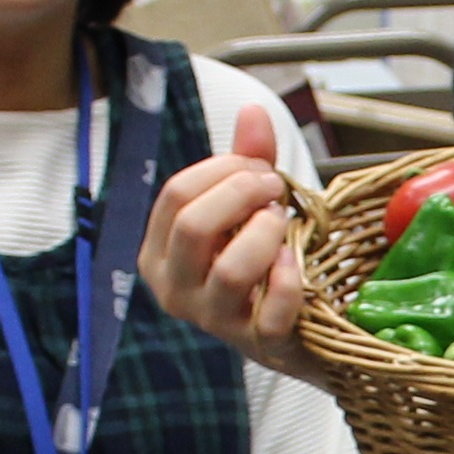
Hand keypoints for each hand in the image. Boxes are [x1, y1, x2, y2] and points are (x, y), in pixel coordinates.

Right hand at [140, 98, 320, 381]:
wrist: (291, 328)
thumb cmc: (257, 260)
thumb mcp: (244, 208)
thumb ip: (247, 160)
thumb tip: (254, 109)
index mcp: (158, 253)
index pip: (176, 195)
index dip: (222, 169)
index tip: (258, 166)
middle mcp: (174, 291)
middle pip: (194, 226)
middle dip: (242, 193)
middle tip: (275, 187)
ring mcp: (213, 322)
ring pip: (229, 270)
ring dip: (264, 233)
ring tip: (282, 221)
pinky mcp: (258, 343)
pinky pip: (272, 311)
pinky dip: (289, 279)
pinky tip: (294, 259)